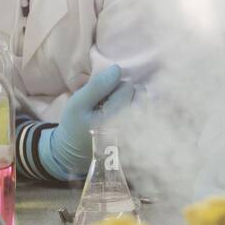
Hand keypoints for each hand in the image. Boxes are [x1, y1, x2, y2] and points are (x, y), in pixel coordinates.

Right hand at [39, 65, 135, 180]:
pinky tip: (126, 117)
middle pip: (139, 92)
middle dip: (125, 93)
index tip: (100, 98)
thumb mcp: (77, 105)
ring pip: (145, 102)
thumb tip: (117, 68)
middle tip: (108, 104)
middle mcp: (133, 127)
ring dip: (133, 101)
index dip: (112, 87)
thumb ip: (97, 86)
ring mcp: (140, 134)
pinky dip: (139, 111)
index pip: (126, 86)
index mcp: (115, 119)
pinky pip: (149, 114)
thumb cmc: (75, 127)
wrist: (75, 155)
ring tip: (115, 111)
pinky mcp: (143, 139)